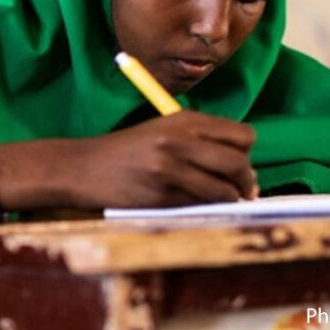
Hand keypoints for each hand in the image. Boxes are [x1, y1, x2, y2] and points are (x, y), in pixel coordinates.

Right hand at [0, 111, 258, 209]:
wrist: (83, 167)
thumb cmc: (127, 151)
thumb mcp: (162, 131)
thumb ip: (200, 141)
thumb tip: (244, 168)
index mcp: (185, 120)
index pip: (243, 136)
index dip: (245, 154)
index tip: (237, 166)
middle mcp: (180, 140)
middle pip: (239, 163)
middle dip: (246, 182)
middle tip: (242, 192)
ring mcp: (170, 168)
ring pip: (224, 190)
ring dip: (229, 200)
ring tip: (220, 202)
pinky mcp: (161, 194)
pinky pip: (200, 206)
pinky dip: (204, 209)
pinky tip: (193, 205)